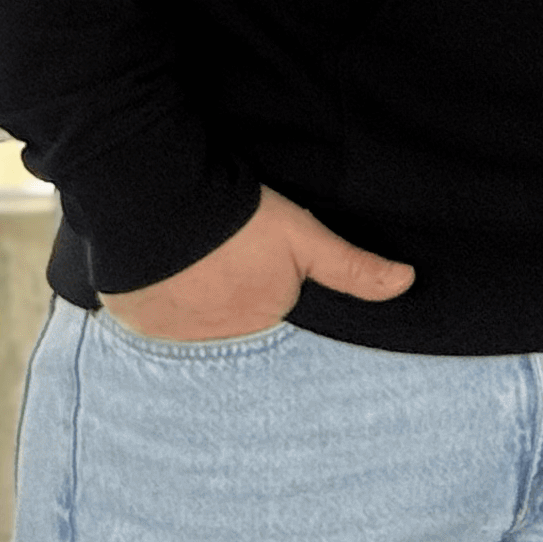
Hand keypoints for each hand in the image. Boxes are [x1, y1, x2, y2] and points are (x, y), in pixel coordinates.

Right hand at [100, 187, 412, 342]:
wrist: (164, 202)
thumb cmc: (242, 218)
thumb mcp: (306, 237)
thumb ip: (352, 268)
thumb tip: (406, 283)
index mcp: (262, 320)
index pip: (272, 315)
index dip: (267, 291)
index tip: (256, 272)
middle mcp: (219, 340)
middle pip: (233, 320)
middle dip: (232, 299)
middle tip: (224, 262)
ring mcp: (174, 335)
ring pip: (191, 320)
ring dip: (193, 301)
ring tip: (193, 264)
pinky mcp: (136, 322)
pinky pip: (150, 320)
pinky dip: (155, 302)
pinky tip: (161, 275)